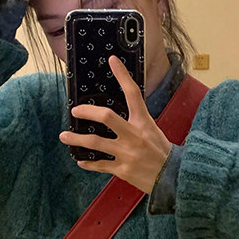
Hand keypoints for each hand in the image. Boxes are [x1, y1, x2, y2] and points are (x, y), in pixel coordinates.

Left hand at [59, 56, 171, 193]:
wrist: (174, 177)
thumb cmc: (162, 152)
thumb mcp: (152, 131)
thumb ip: (136, 122)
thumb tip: (115, 116)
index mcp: (143, 122)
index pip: (133, 93)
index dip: (122, 75)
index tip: (112, 60)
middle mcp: (134, 135)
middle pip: (107, 117)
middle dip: (87, 112)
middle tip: (74, 111)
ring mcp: (127, 153)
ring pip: (96, 143)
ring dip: (77, 139)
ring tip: (64, 136)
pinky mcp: (123, 170)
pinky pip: (100, 165)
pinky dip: (88, 163)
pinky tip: (81, 161)